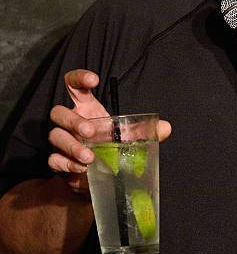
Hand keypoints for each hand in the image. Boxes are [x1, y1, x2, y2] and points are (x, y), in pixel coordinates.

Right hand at [48, 69, 171, 193]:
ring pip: (54, 135)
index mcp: (87, 108)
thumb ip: (146, 131)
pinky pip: (53, 159)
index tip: (94, 80)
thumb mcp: (130, 136)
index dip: (79, 77)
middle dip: (73, 120)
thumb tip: (166, 127)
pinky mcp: (59, 161)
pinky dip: (66, 164)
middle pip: (58, 112)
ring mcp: (62, 141)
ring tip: (90, 158)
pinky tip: (82, 169)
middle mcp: (71, 122)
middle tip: (90, 131)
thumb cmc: (113, 147)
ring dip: (71, 146)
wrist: (101, 176)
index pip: (73, 85)